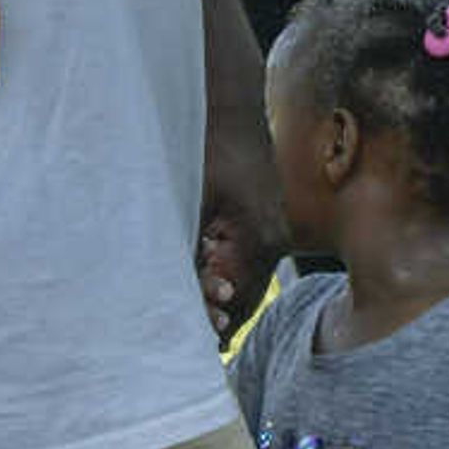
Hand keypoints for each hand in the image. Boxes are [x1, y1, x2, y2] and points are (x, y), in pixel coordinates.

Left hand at [194, 105, 288, 346]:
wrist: (230, 102)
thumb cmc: (207, 147)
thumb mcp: (190, 204)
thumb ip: (185, 252)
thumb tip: (175, 295)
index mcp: (261, 241)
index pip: (238, 304)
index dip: (211, 326)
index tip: (187, 347)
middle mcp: (273, 239)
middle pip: (244, 297)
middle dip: (215, 317)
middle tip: (185, 341)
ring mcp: (271, 227)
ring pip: (243, 277)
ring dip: (216, 292)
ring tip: (189, 308)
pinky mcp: (261, 216)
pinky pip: (244, 256)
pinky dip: (222, 269)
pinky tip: (200, 270)